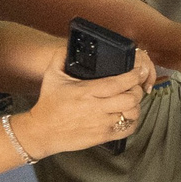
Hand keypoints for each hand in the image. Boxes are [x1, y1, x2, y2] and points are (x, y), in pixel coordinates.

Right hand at [28, 51, 156, 153]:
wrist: (42, 131)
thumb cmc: (49, 103)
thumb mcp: (52, 76)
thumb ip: (60, 57)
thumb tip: (70, 44)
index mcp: (86, 92)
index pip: (117, 83)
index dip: (133, 76)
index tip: (138, 70)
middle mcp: (96, 108)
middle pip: (130, 99)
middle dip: (137, 90)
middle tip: (135, 85)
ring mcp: (101, 124)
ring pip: (131, 114)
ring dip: (136, 105)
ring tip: (131, 100)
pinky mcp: (103, 136)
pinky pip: (128, 130)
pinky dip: (133, 121)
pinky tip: (127, 115)